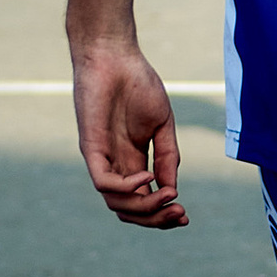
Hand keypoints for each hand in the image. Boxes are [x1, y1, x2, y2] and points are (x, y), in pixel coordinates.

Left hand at [73, 38, 187, 229]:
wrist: (115, 56)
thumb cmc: (138, 84)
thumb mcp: (162, 126)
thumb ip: (168, 158)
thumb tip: (172, 190)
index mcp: (133, 161)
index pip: (143, 201)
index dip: (162, 214)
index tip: (185, 215)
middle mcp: (116, 165)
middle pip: (129, 210)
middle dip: (155, 219)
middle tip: (179, 214)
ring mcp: (102, 158)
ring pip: (116, 204)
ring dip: (145, 208)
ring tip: (169, 196)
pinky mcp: (91, 148)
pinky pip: (104, 182)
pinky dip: (127, 188)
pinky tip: (147, 177)